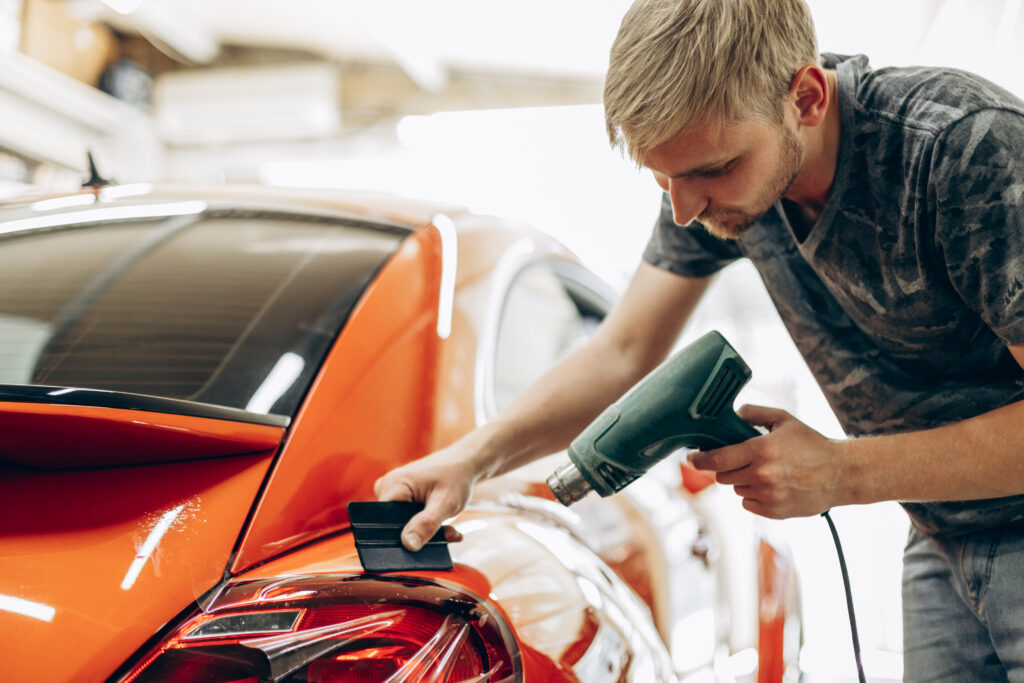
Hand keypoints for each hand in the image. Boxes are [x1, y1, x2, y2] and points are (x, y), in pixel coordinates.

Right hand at [374, 446, 476, 550]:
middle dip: (421, 534)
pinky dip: (426, 525)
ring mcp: (392, 492)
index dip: (403, 538)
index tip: (427, 541)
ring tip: (448, 528)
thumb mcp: (446, 503)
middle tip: (446, 533)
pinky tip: (443, 523)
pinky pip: (407, 519)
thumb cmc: (456, 477)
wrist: (464, 464)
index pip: (384, 523)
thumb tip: (408, 545)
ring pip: (403, 525)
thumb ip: (427, 524)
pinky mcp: (400, 497)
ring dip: (426, 530)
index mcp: (393, 485)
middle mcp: (387, 487)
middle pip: (394, 526)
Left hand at [687, 404, 845, 517]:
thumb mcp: (783, 420)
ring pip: (736, 489)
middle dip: (727, 467)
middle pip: (723, 476)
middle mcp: (762, 475)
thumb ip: (753, 414)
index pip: (716, 459)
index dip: (699, 459)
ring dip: (742, 481)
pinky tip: (772, 486)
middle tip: (743, 459)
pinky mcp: (774, 512)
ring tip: (766, 471)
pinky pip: (748, 504)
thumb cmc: (812, 444)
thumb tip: (731, 416)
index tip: (690, 458)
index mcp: (761, 450)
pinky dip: (753, 496)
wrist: (841, 474)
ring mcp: (768, 496)